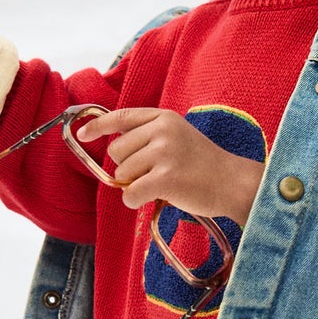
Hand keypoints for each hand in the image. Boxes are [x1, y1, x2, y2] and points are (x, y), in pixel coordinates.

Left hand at [78, 107, 265, 225]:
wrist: (235, 183)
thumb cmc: (206, 165)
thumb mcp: (179, 136)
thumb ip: (150, 136)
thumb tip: (114, 150)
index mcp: (164, 118)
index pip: (122, 117)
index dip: (98, 126)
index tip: (82, 135)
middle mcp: (162, 131)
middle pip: (117, 151)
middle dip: (127, 167)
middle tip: (154, 174)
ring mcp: (164, 154)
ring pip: (122, 175)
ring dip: (134, 186)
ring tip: (161, 185)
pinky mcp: (165, 179)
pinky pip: (130, 193)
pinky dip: (135, 201)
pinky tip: (154, 199)